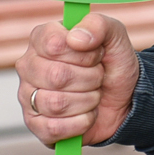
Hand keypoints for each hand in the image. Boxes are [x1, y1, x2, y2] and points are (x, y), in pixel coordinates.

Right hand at [15, 13, 140, 146]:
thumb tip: (76, 38)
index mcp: (42, 38)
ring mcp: (28, 97)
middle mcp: (29, 66)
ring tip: (93, 94)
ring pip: (57, 103)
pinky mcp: (36, 125)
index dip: (84, 53)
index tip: (97, 54)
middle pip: (57, 76)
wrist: (125, 99)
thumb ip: (98, 25)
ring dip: (88, 101)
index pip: (55, 44)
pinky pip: (55, 128)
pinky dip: (81, 123)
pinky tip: (86, 114)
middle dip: (90, 78)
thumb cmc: (112, 64)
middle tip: (98, 77)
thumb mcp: (114, 37)